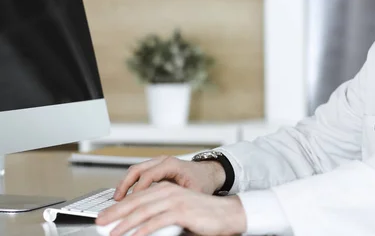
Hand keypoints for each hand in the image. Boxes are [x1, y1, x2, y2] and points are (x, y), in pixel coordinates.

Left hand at [96, 182, 246, 235]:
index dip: (119, 206)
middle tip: (100, 222)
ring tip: (112, 232)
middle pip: (136, 201)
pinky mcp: (182, 211)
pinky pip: (157, 221)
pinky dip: (143, 230)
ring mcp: (176, 201)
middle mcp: (170, 191)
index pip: (138, 196)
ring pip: (143, 211)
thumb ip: (160, 215)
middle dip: (115, 212)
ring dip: (125, 223)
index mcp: (167, 189)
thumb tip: (140, 226)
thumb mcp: (178, 212)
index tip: (106, 215)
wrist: (228, 214)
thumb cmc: (205, 215)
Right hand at [113, 156, 224, 199]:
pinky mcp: (157, 168)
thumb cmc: (203, 181)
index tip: (132, 203)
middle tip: (117, 201)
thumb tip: (168, 215)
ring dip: (125, 184)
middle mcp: (163, 161)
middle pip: (137, 170)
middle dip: (124, 185)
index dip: (138, 190)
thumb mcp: (193, 193)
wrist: (209, 173)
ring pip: (135, 170)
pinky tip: (127, 196)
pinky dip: (131, 183)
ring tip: (118, 200)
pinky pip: (139, 173)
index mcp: (172, 165)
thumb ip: (179, 201)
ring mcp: (159, 163)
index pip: (148, 175)